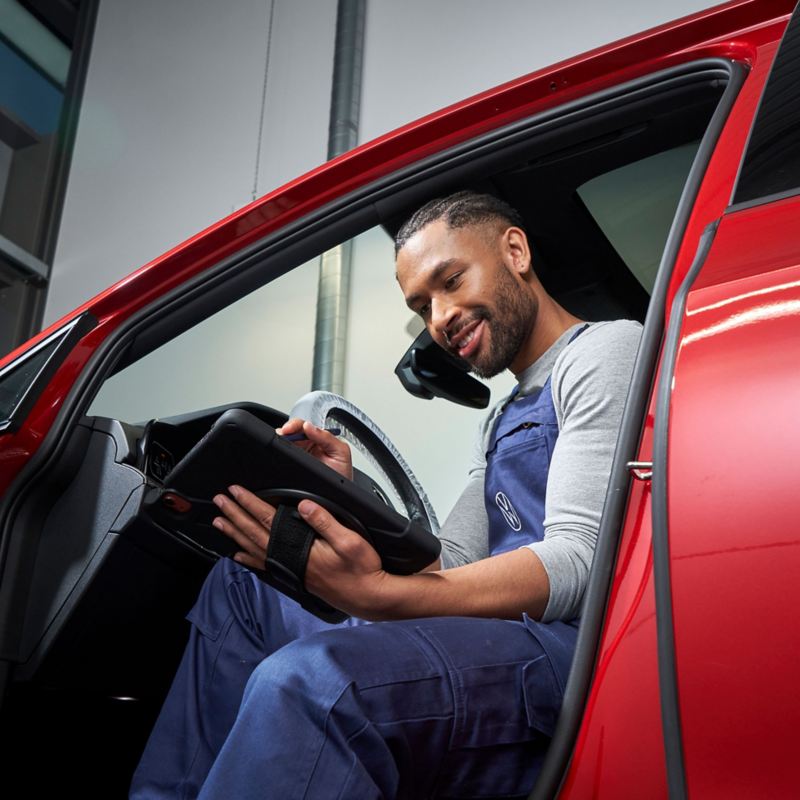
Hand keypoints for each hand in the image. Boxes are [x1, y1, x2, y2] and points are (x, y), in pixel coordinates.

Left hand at [213, 485, 388, 618]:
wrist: (368, 596)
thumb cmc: (362, 570)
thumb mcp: (349, 540)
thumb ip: (324, 521)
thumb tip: (303, 505)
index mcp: (300, 547)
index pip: (268, 520)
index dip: (250, 504)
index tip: (236, 491)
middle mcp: (289, 559)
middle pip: (253, 533)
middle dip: (235, 515)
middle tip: (220, 501)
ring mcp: (289, 569)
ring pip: (253, 548)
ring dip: (236, 533)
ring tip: (221, 522)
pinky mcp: (293, 575)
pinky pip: (263, 565)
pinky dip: (248, 559)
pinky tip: (238, 554)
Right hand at [276, 418, 352, 479]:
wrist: (338, 495)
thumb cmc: (343, 474)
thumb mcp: (341, 453)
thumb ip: (327, 438)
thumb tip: (309, 426)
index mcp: (321, 438)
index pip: (305, 426)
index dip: (296, 425)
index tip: (289, 429)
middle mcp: (309, 444)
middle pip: (293, 432)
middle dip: (285, 431)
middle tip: (281, 435)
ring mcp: (300, 455)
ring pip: (287, 443)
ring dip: (281, 441)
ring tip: (279, 442)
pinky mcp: (294, 465)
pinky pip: (285, 456)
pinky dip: (280, 453)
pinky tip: (280, 454)